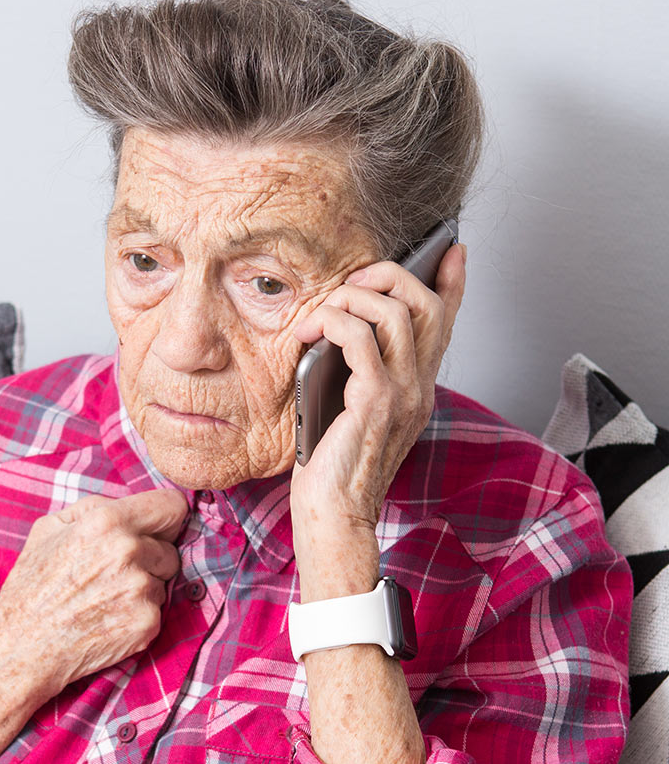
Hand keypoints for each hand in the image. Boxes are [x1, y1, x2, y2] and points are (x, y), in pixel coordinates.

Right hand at [0, 487, 187, 697]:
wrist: (21, 646)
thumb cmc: (32, 586)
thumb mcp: (48, 528)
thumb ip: (94, 508)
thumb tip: (130, 505)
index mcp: (106, 521)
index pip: (172, 506)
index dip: (165, 518)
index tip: (158, 528)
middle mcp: (128, 551)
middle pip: (171, 548)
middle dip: (150, 557)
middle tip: (113, 572)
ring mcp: (140, 589)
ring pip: (165, 580)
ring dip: (144, 586)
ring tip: (105, 597)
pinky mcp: (147, 623)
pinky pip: (158, 609)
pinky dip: (139, 613)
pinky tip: (109, 617)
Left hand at [288, 243, 468, 541]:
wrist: (335, 514)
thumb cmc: (334, 466)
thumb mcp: (349, 408)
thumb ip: (357, 372)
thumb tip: (335, 331)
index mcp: (418, 387)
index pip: (446, 323)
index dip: (452, 281)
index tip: (451, 250)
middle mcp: (420, 387)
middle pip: (425, 304)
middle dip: (389, 276)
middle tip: (352, 282)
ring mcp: (403, 393)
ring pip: (397, 312)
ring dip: (352, 298)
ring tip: (321, 313)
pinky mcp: (376, 401)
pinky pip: (360, 338)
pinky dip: (333, 322)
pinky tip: (310, 333)